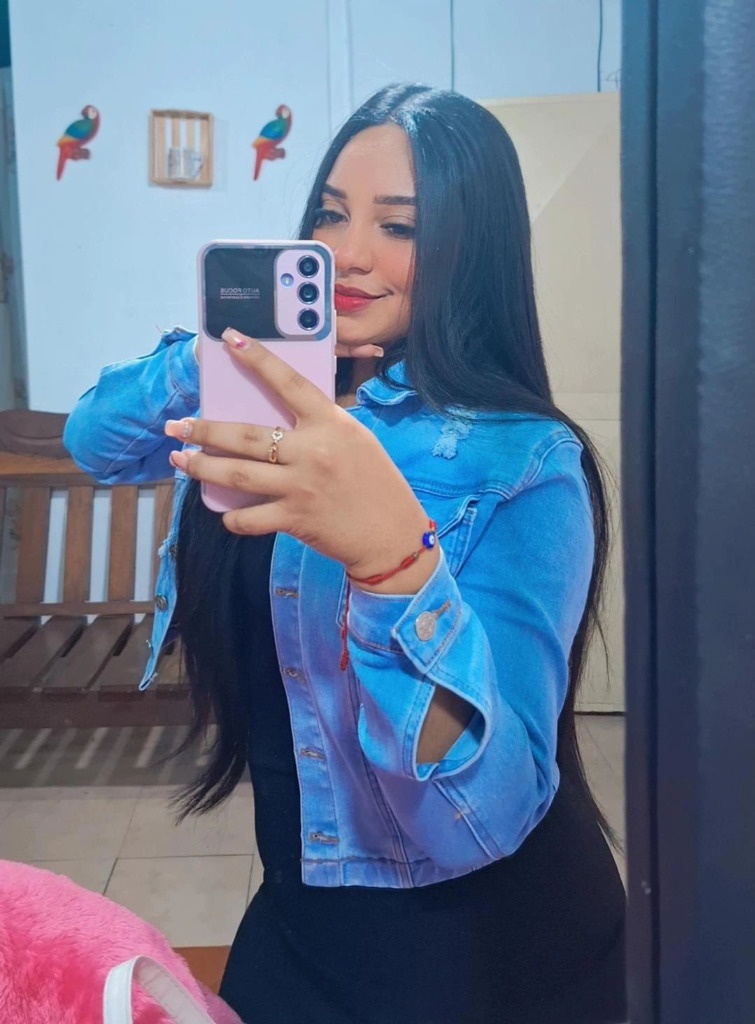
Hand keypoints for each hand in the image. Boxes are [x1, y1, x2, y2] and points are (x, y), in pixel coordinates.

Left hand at [166, 329, 434, 584]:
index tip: (230, 339)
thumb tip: (277, 416)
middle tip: (176, 426)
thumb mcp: (355, 439)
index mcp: (330, 423)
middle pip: (244, 435)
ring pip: (236, 474)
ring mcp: (300, 486)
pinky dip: (231, 516)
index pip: (288, 382)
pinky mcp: (294, 519)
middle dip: (203, 429)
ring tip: (180, 460)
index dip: (257, 358)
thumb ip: (320, 426)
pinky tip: (223, 511)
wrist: (392, 534)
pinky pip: (249, 518)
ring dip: (201, 466)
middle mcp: (311, 451)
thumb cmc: (376, 482)